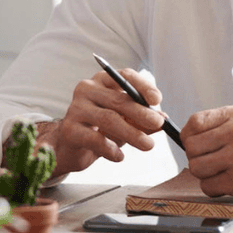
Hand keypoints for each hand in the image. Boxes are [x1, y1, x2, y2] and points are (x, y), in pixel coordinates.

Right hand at [35, 69, 166, 176]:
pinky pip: (95, 139)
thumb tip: (163, 119)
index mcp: (102, 82)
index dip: (143, 86)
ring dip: (132, 133)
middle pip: (118, 100)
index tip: (157, 100)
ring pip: (108, 119)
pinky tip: (120, 157)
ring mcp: (76, 109)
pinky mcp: (69, 129)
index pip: (124, 76)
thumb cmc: (100, 130)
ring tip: (147, 145)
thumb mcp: (125, 122)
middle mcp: (87, 90)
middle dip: (141, 113)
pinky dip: (111, 149)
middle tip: (158, 124)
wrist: (71, 148)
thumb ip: (142, 120)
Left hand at [180, 105, 232, 203]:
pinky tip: (229, 184)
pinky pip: (207, 186)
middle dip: (196, 157)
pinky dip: (214, 189)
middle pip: (191, 146)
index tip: (195, 145)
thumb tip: (186, 136)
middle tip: (211, 162)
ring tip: (221, 173)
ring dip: (205, 175)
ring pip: (195, 167)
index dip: (189, 136)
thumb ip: (220, 126)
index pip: (194, 122)